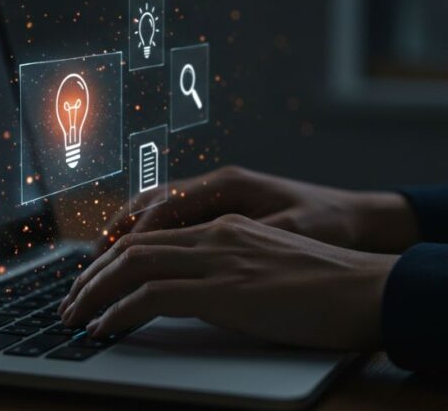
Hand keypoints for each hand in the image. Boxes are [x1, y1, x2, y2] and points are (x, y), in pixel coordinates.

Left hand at [60, 214, 398, 349]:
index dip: (114, 258)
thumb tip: (199, 296)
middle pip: (133, 246)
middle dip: (92, 275)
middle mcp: (218, 233)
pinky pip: (153, 296)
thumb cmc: (331, 288)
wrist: (372, 289)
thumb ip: (232, 272)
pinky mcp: (227, 290)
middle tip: (69, 302)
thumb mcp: (272, 269)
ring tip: (74, 317)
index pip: (154, 235)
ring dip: (95, 292)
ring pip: (134, 265)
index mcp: (227, 226)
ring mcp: (221, 258)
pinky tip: (104, 329)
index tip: (92, 281)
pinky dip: (120, 311)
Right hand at [107, 165, 418, 253]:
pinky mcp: (220, 206)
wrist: (357, 217)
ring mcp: (217, 192)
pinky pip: (170, 215)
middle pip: (150, 203)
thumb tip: (197, 252)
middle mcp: (218, 182)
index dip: (135, 237)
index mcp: (230, 184)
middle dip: (117, 233)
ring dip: (125, 231)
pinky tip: (132, 253)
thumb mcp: (291, 232)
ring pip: (155, 206)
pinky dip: (145, 231)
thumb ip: (245, 239)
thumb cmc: (329, 224)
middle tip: (90, 264)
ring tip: (99, 260)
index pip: (167, 207)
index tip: (112, 263)